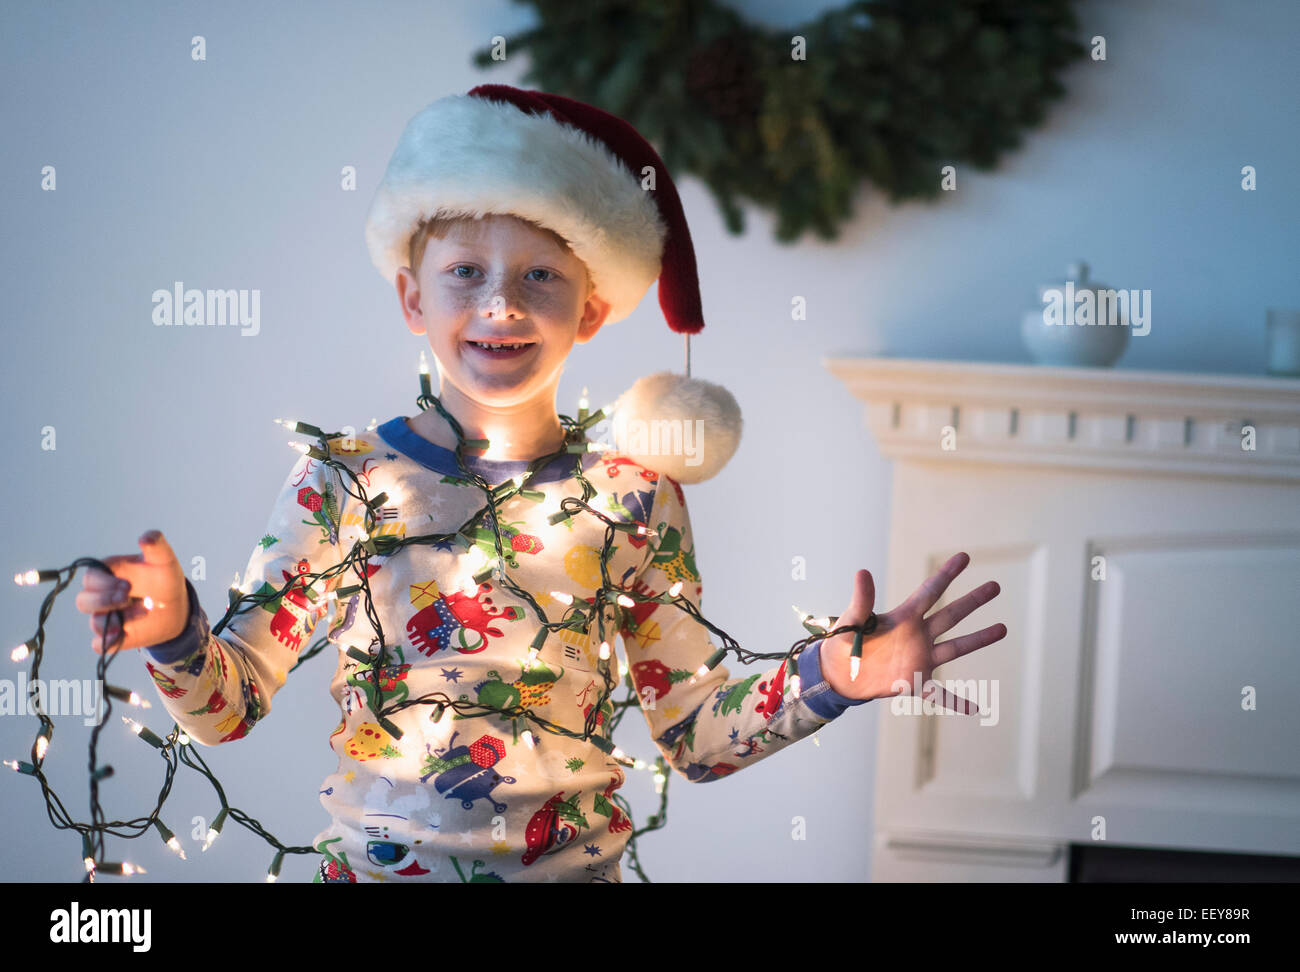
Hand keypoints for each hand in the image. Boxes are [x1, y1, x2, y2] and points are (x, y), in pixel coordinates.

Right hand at [74, 530, 188, 653]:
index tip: (127, 584)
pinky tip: (123, 636)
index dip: (104, 582)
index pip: (91, 577)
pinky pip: (100, 644)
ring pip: (95, 623)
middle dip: (103, 601)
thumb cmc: (164, 577)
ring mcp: (106, 617)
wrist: (177, 606)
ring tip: (145, 612)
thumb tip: (146, 537)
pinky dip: (108, 642)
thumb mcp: (164, 560)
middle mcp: (102, 596)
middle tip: (128, 597)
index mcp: (108, 574)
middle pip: (84, 601)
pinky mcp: (113, 636)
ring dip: (117, 620)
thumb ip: (156, 546)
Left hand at [816, 552, 1006, 710]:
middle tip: (995, 586)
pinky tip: (975, 708)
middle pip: (951, 615)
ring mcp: (920, 658)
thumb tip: (862, 571)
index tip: (964, 557)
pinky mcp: (914, 682)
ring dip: (978, 639)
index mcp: (903, 617)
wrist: (839, 673)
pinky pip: (939, 693)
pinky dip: (956, 701)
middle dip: (973, 601)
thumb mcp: (851, 619)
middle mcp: (918, 635)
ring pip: (955, 647)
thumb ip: (861, 599)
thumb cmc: (843, 641)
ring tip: (1003, 628)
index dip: (947, 574)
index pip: (930, 592)